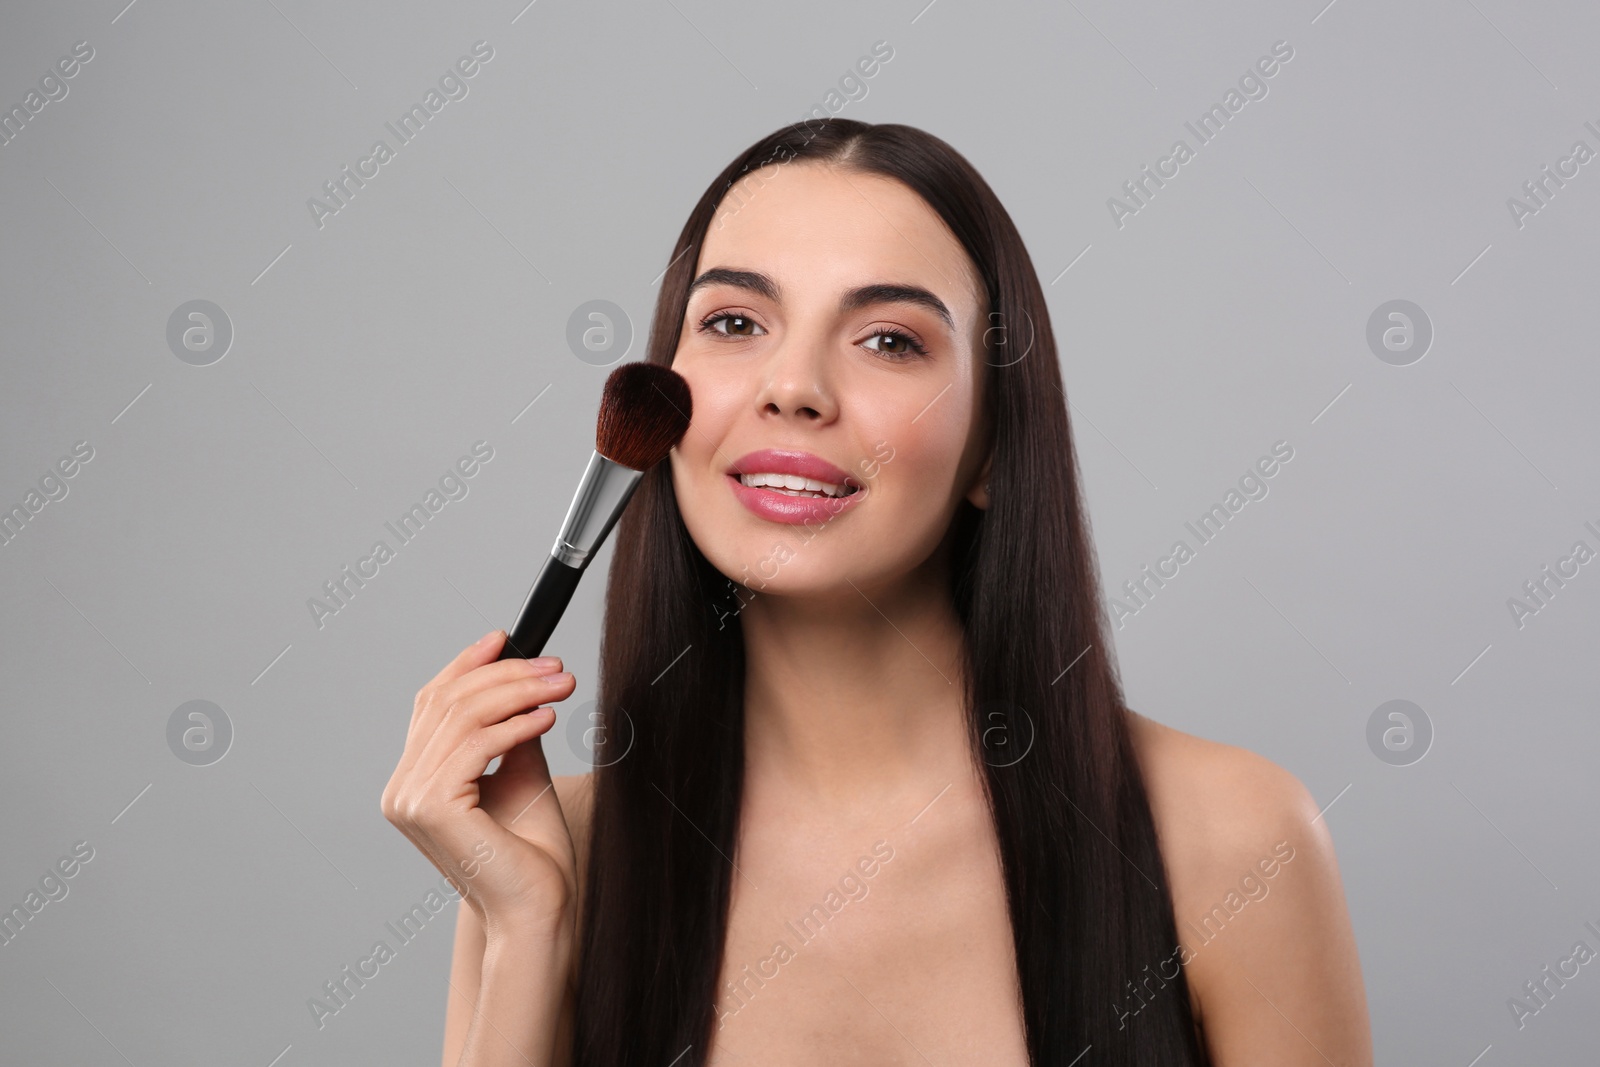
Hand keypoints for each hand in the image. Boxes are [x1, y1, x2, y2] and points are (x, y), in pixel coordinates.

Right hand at [381, 629, 579, 941]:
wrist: (539, 908)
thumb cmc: (531, 852)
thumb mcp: (521, 772)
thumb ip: (510, 729)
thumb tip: (521, 678)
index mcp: (414, 782)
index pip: (430, 704)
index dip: (465, 665)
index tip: (504, 638)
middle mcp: (401, 790)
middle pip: (447, 702)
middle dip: (505, 674)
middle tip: (556, 667)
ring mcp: (410, 800)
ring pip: (462, 717)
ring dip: (518, 692)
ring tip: (562, 686)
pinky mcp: (432, 808)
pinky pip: (475, 744)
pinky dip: (515, 723)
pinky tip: (548, 716)